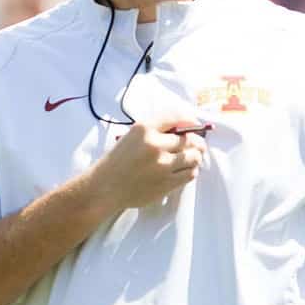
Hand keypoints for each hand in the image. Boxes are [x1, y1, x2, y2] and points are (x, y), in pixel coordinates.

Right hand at [93, 121, 207, 208]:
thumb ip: (156, 129)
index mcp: (144, 129)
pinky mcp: (166, 183)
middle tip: (198, 144)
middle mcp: (155, 145)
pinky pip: (189, 174)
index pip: (176, 118)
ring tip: (193, 157)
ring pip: (193, 158)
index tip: (195, 124)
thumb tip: (184, 127)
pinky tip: (186, 169)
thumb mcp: (132, 135)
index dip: (190, 120)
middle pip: (190, 139)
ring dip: (196, 156)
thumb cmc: (118, 160)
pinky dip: (191, 170)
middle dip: (198, 141)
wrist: (106, 187)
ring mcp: (162, 166)